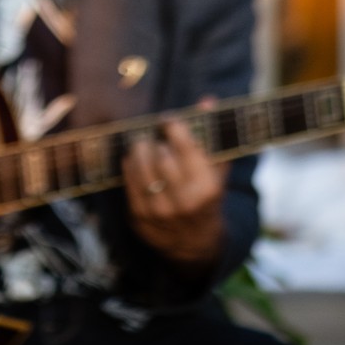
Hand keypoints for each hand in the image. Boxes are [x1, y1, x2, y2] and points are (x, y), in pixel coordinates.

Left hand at [122, 115, 227, 272]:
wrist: (195, 244)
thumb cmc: (206, 197)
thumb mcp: (216, 171)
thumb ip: (211, 135)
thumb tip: (207, 99)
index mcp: (207, 188)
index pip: (186, 147)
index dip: (173, 127)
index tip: (168, 119)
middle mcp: (184, 201)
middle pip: (160, 154)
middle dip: (156, 141)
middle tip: (157, 138)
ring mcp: (160, 211)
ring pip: (141, 165)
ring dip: (140, 150)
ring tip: (146, 146)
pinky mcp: (140, 217)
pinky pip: (128, 180)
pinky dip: (131, 165)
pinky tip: (137, 161)